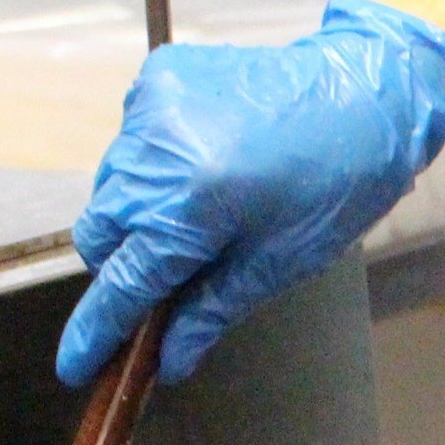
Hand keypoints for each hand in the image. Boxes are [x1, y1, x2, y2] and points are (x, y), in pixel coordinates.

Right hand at [59, 0, 444, 382]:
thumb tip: (170, 358)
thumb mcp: (283, 259)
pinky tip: (205, 163)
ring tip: (206, 206)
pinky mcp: (157, 79)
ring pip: (110, 188)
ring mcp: (150, 110)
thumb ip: (212, 308)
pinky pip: (132, 141)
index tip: (76, 365)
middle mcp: (155, 154)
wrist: (368, 91)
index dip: (97, 331)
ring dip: (139, 212)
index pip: (122, 282)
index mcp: (189, 206)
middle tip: (171, 273)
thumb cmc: (342, 179)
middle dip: (123, 264)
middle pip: (99, 234)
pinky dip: (154, 165)